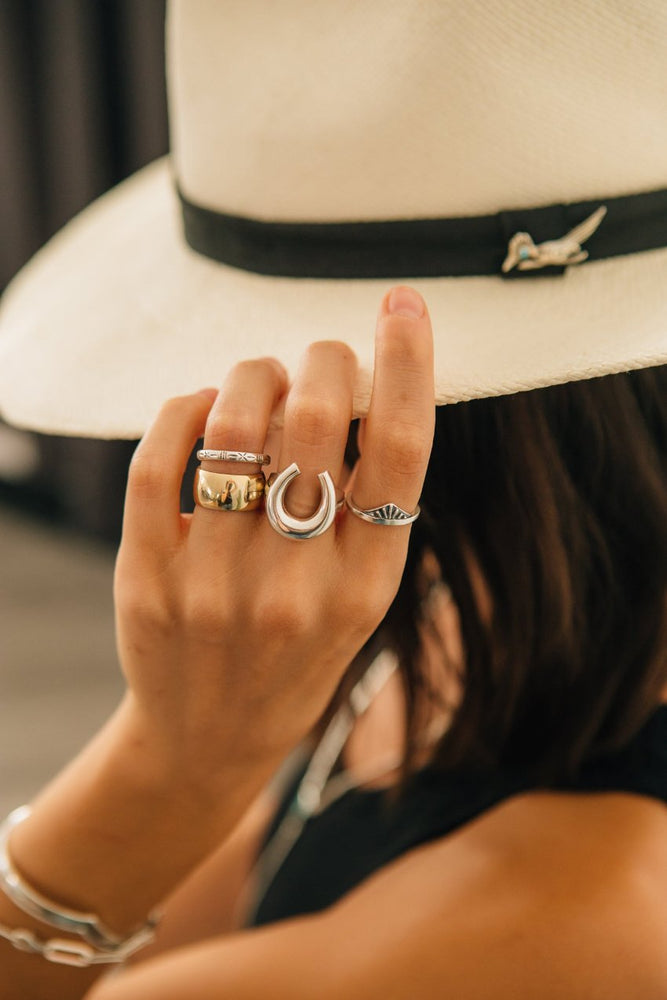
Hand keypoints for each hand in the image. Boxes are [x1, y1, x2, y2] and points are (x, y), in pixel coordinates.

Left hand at [114, 286, 433, 786]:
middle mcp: (297, 585)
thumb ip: (369, 506)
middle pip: (314, 421)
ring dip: (251, 375)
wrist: (211, 738)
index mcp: (368, 585)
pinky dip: (183, 409)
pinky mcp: (150, 578)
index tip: (404, 307)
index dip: (409, 365)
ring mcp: (217, 584)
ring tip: (261, 380)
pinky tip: (201, 409)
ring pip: (231, 426)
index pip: (401, 451)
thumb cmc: (298, 656)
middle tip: (321, 357)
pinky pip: (159, 459)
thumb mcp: (361, 597)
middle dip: (322, 358)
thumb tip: (360, 389)